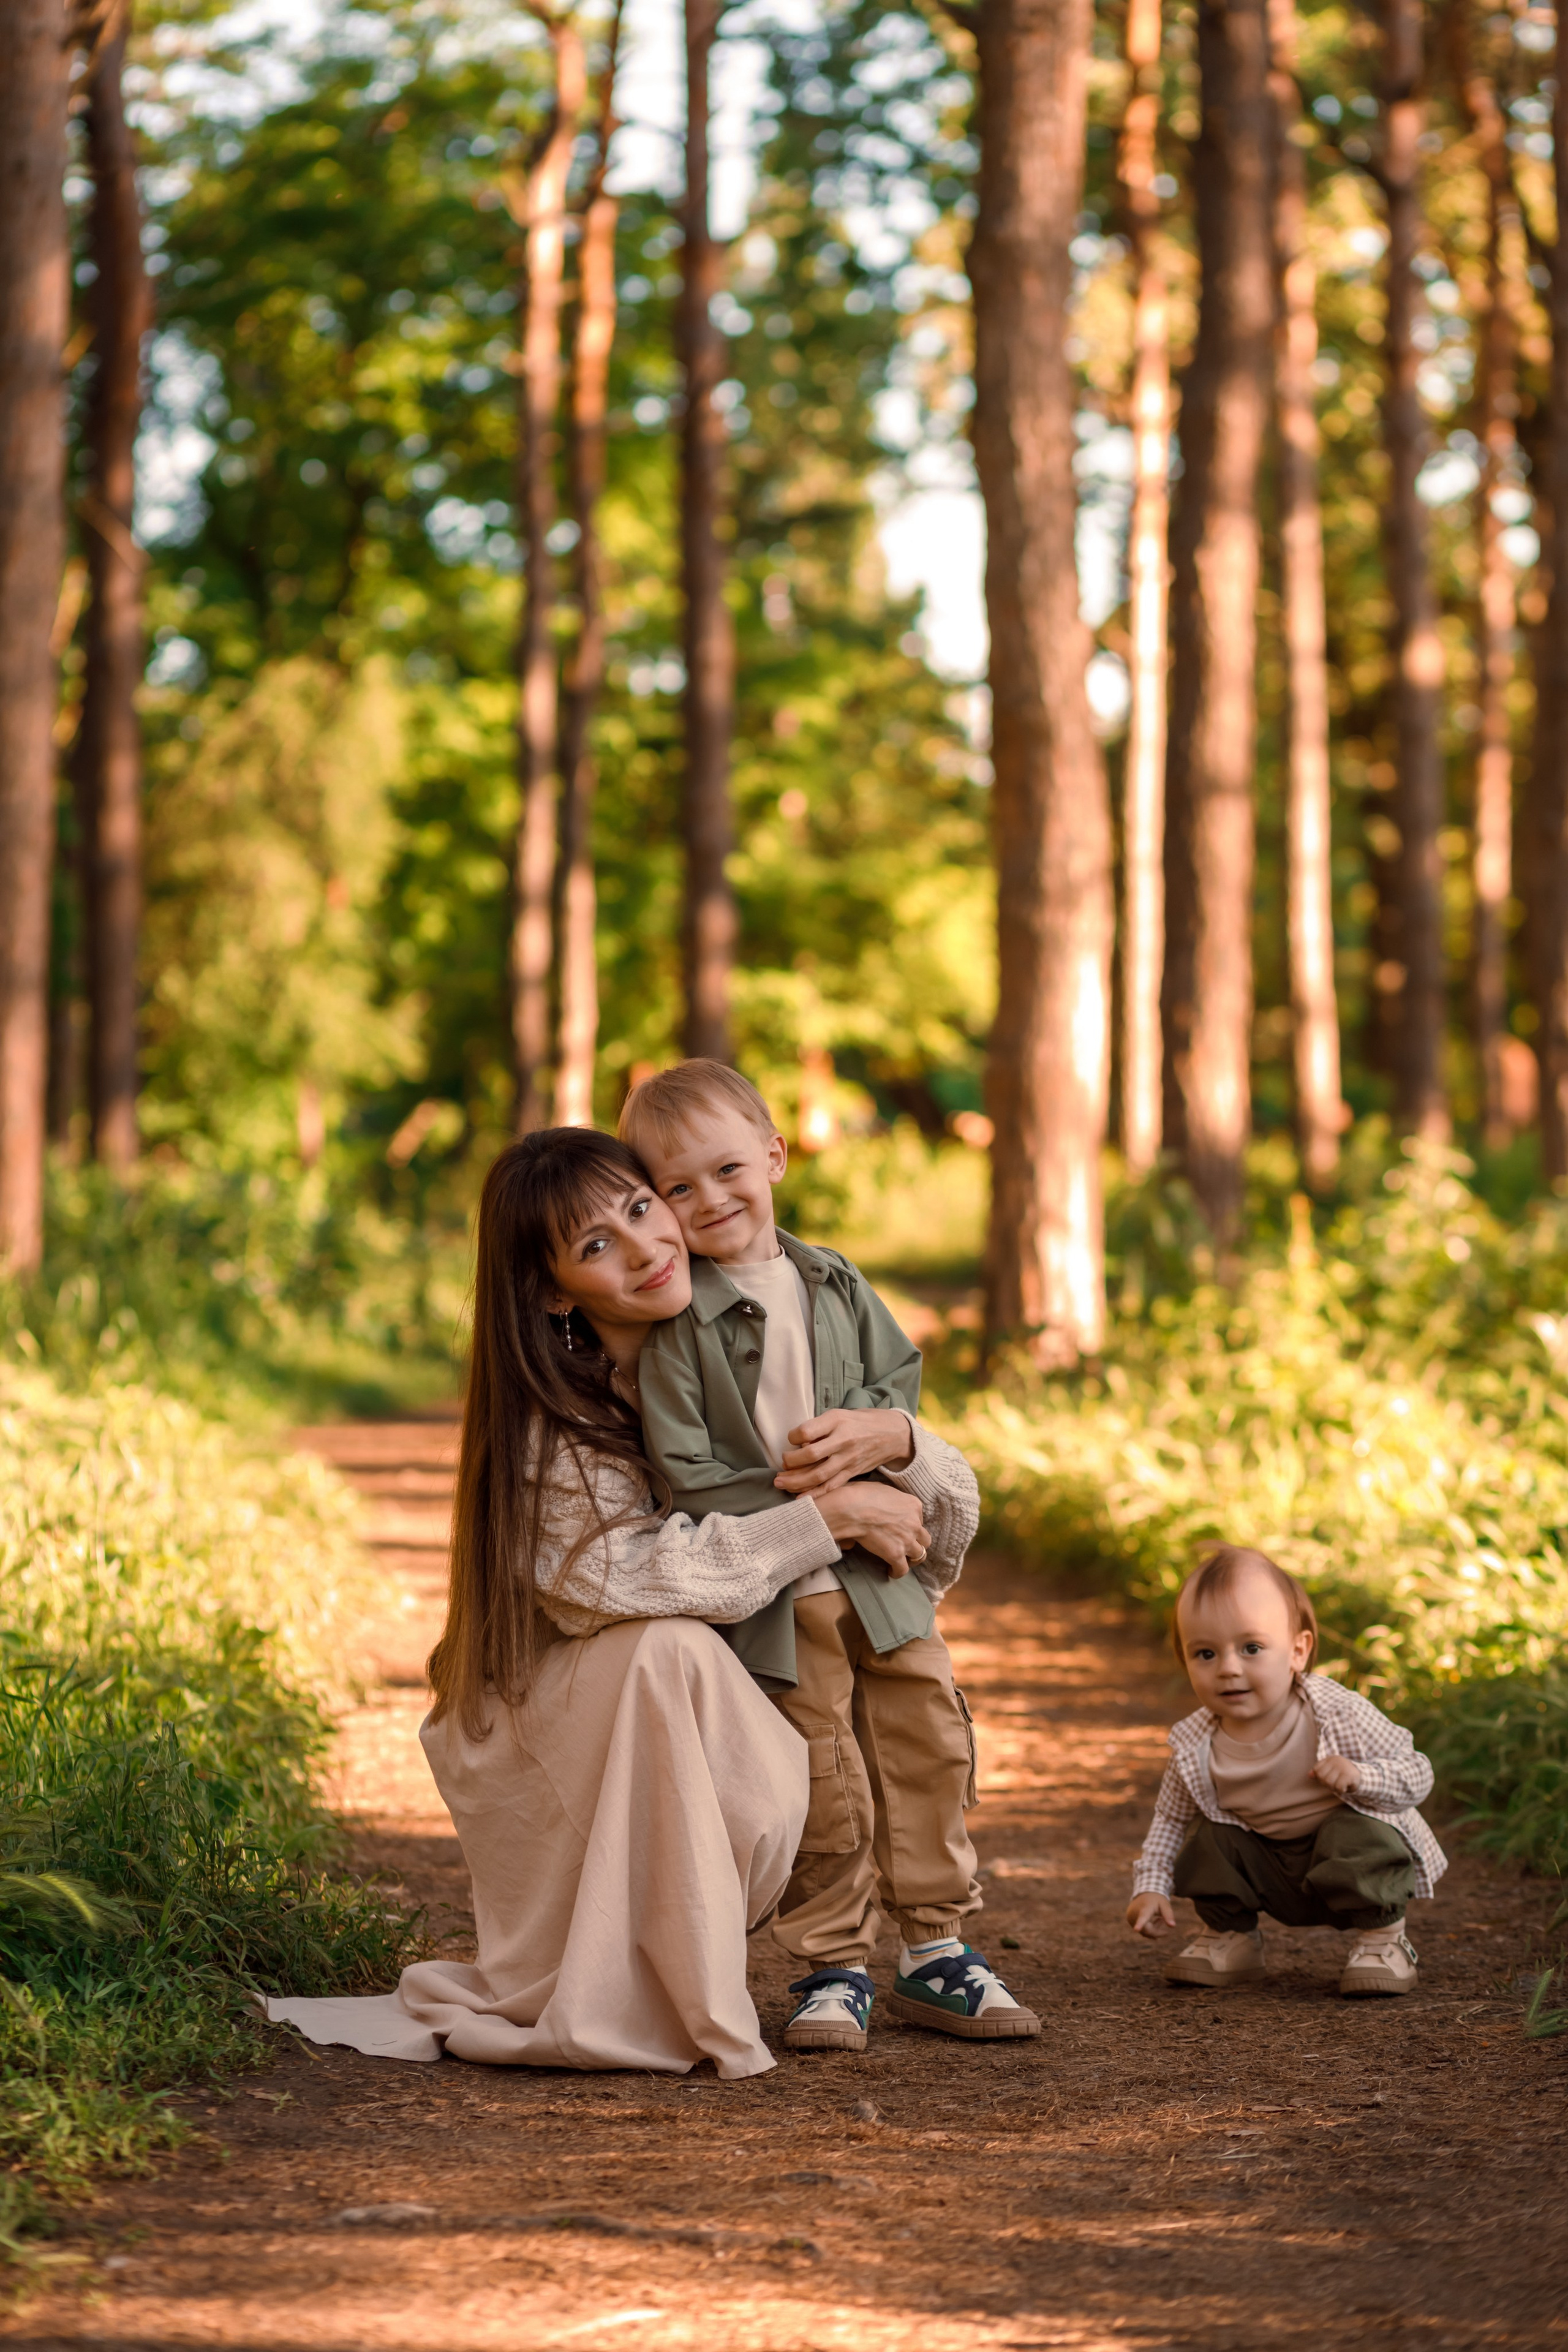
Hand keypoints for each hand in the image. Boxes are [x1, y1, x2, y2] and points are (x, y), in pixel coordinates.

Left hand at [773, 1407, 915, 1496]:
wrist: (892, 1434)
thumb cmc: (860, 1422)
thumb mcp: (839, 1415)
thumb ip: (819, 1427)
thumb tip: (798, 1444)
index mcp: (837, 1421)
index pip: (807, 1432)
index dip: (793, 1437)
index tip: (791, 1439)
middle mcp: (843, 1440)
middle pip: (811, 1455)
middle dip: (791, 1463)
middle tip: (781, 1466)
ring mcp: (848, 1459)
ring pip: (819, 1474)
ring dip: (796, 1481)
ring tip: (780, 1483)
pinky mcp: (852, 1472)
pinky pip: (831, 1486)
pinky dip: (815, 1494)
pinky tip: (800, 1498)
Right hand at [814, 1481, 927, 1577]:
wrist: (852, 1509)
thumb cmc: (861, 1495)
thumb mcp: (882, 1488)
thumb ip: (890, 1499)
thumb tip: (883, 1505)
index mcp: (914, 1505)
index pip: (919, 1519)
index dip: (910, 1524)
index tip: (900, 1528)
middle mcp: (914, 1523)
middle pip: (925, 1539)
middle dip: (917, 1542)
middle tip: (906, 1546)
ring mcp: (907, 1540)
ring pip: (920, 1555)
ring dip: (911, 1558)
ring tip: (902, 1560)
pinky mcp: (896, 1554)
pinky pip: (903, 1569)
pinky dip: (898, 1572)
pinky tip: (891, 1571)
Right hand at [1126, 1892, 1174, 1938]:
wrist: (1144, 1893)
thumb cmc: (1156, 1899)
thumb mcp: (1164, 1904)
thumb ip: (1168, 1915)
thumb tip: (1172, 1926)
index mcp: (1145, 1908)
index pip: (1143, 1917)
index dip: (1140, 1924)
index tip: (1136, 1929)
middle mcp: (1135, 1913)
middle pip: (1147, 1930)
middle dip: (1157, 1931)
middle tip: (1163, 1922)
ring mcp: (1131, 1917)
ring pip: (1144, 1931)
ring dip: (1153, 1930)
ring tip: (1159, 1919)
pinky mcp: (1130, 1920)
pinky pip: (1141, 1929)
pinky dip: (1148, 1928)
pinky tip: (1153, 1922)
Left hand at [1312, 1752, 1362, 1794]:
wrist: (1361, 1778)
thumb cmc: (1342, 1775)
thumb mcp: (1330, 1772)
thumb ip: (1319, 1773)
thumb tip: (1309, 1775)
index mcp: (1330, 1759)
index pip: (1317, 1770)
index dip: (1320, 1777)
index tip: (1329, 1778)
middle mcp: (1336, 1760)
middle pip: (1322, 1777)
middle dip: (1327, 1784)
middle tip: (1335, 1783)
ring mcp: (1343, 1767)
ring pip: (1329, 1782)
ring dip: (1333, 1788)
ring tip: (1339, 1785)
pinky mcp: (1349, 1775)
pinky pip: (1338, 1787)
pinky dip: (1340, 1790)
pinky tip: (1345, 1787)